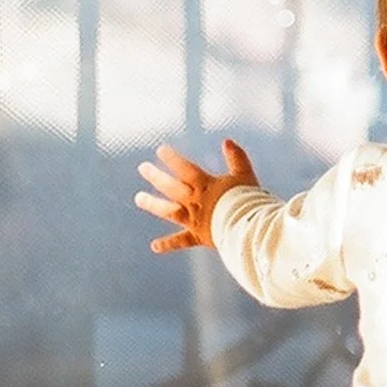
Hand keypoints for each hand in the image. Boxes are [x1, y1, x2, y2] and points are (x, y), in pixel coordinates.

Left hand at [135, 139, 258, 252]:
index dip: (173, 159)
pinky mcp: (198, 236)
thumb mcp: (245, 175)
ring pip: (169, 211)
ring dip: (153, 204)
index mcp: (206, 186)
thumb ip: (237, 158)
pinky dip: (168, 244)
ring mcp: (194, 219)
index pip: (185, 169)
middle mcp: (195, 201)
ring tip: (139, 198)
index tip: (160, 151)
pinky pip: (181, 241)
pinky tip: (154, 246)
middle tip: (142, 168)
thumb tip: (227, 141)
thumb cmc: (248, 200)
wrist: (246, 227)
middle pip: (171, 187)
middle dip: (156, 176)